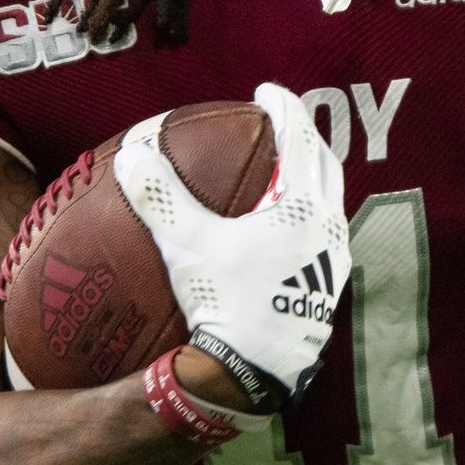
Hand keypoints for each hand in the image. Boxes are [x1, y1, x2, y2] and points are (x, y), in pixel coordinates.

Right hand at [114, 82, 349, 411]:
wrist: (256, 372)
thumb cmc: (228, 303)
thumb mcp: (188, 245)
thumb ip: (161, 197)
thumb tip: (131, 153)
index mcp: (303, 206)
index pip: (300, 138)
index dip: (284, 108)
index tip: (264, 92)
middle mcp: (328, 228)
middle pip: (324, 166)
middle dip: (303, 139)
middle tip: (279, 126)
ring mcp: (332, 260)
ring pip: (329, 204)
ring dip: (308, 181)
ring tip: (281, 174)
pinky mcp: (327, 289)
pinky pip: (322, 237)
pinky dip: (305, 218)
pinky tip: (281, 232)